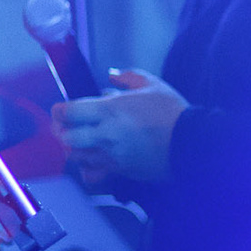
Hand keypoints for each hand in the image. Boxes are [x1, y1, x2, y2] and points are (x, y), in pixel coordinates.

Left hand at [50, 68, 188, 186]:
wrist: (190, 142)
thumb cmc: (172, 113)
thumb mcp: (152, 84)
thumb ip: (128, 77)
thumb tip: (112, 75)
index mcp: (111, 110)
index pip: (69, 112)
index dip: (59, 111)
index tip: (62, 110)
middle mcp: (106, 134)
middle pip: (66, 138)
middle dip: (62, 132)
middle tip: (67, 127)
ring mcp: (112, 155)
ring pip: (76, 157)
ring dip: (74, 149)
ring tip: (82, 141)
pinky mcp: (120, 170)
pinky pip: (93, 174)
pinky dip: (87, 169)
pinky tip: (93, 161)